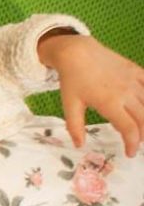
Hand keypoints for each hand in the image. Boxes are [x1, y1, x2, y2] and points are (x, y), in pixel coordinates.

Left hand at [42, 32, 143, 155]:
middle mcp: (126, 93)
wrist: (77, 52)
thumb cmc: (72, 80)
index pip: (129, 129)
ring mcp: (134, 81)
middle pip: (143, 119)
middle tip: (138, 143)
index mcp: (110, 103)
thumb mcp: (70, 105)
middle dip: (143, 135)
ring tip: (143, 130)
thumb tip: (79, 145)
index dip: (132, 144)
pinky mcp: (137, 71)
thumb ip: (75, 127)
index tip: (130, 153)